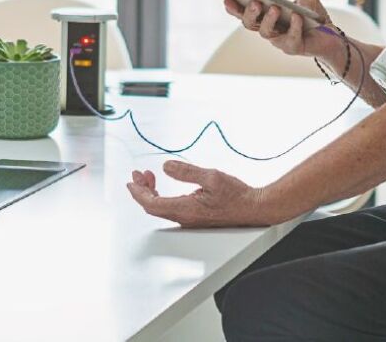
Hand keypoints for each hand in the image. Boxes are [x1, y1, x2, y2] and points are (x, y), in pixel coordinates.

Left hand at [126, 161, 283, 227]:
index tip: (131, 181)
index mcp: (185, 209)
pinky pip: (171, 209)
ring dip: (152, 193)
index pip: (151, 203)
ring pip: (162, 208)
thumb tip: (166, 166)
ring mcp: (190, 219)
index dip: (138, 192)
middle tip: (139, 175)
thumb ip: (186, 172)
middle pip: (153, 207)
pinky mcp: (195, 218)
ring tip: (150, 177)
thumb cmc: (237, 196)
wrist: (254, 208)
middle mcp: (185, 218)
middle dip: (142, 190)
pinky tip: (166, 187)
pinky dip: (163, 197)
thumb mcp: (211, 176)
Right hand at [223, 0, 334, 57]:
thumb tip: (299, 2)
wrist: (331, 37)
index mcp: (265, 17)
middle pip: (250, 24)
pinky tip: (297, 16)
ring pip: (266, 32)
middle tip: (255, 2)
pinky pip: (290, 38)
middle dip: (249, 13)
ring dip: (269, 19)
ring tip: (275, 7)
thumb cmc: (312, 16)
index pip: (244, 13)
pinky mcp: (293, 48)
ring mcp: (279, 41)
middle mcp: (268, 30)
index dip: (234, 7)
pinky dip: (293, 26)